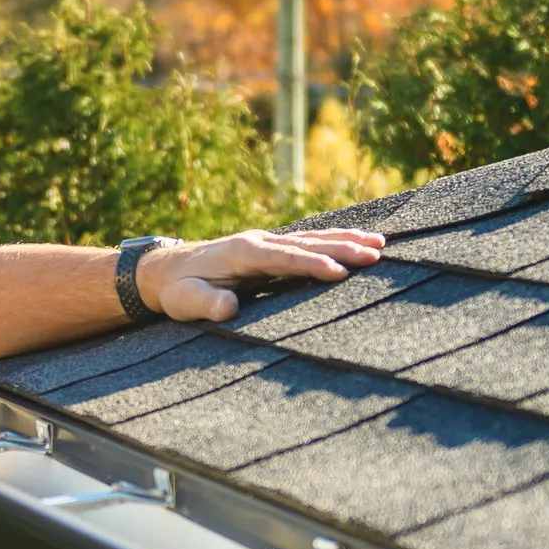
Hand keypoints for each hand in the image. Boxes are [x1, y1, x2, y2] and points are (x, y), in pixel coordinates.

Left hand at [137, 227, 385, 323]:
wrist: (167, 272)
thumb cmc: (178, 291)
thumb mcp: (185, 302)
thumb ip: (207, 305)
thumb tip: (228, 310)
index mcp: (244, 252)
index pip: (285, 258)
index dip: (312, 265)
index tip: (339, 273)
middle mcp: (260, 242)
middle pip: (308, 243)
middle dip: (342, 247)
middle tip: (376, 254)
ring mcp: (267, 242)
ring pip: (313, 238)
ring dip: (346, 240)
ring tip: (381, 244)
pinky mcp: (272, 249)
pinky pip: (309, 242)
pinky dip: (334, 241)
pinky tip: (358, 241)